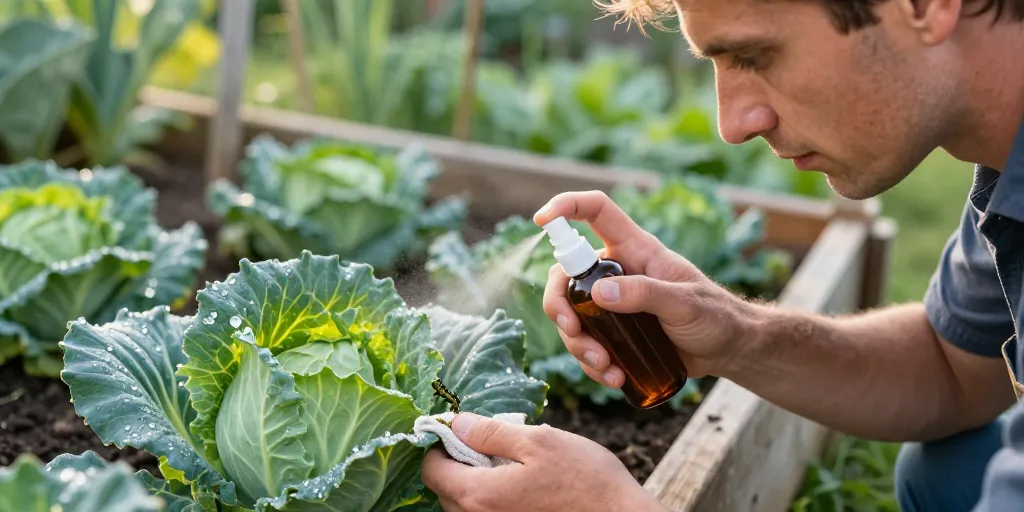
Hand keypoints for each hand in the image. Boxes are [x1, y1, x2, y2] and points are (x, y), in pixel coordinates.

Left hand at [420, 412, 668, 511]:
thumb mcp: (539, 441)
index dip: (440, 445)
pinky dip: (494, 498)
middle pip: (445, 490)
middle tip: (490, 444)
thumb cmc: (586, 481)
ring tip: (511, 465)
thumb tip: (456, 423)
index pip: (432, 471)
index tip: (459, 430)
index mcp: (480, 495)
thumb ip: (491, 433)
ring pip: (466, 505)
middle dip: (458, 464)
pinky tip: (523, 486)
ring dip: (477, 482)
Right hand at [533, 190, 759, 385]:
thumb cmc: (716, 316)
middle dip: (559, 305)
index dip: (566, 206)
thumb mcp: (685, 304)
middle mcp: (616, 271)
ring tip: (606, 368)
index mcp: (634, 249)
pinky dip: (592, 364)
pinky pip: (587, 344)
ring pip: (571, 316)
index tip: (541, 219)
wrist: (729, 349)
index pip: (595, 211)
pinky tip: (614, 378)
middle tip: (573, 330)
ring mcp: (613, 303)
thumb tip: (598, 293)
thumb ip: (645, 294)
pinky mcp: (614, 333)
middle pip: (565, 275)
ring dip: (578, 345)